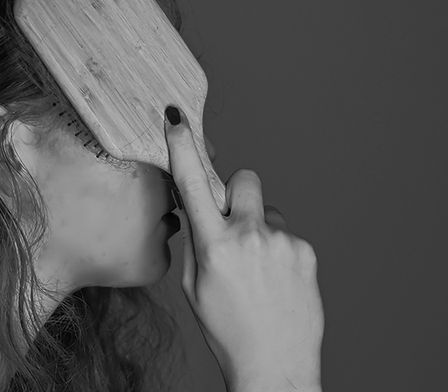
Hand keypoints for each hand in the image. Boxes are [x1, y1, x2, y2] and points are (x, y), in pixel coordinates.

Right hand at [163, 105, 323, 391]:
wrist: (276, 365)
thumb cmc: (227, 330)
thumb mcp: (194, 287)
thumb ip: (198, 243)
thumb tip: (202, 212)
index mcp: (214, 247)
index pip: (193, 184)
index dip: (182, 147)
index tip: (175, 117)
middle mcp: (250, 238)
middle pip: (245, 180)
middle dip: (236, 193)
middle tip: (233, 224)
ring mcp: (283, 243)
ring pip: (266, 212)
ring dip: (258, 229)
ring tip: (257, 270)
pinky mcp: (306, 251)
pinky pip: (284, 233)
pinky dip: (277, 248)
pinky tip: (274, 279)